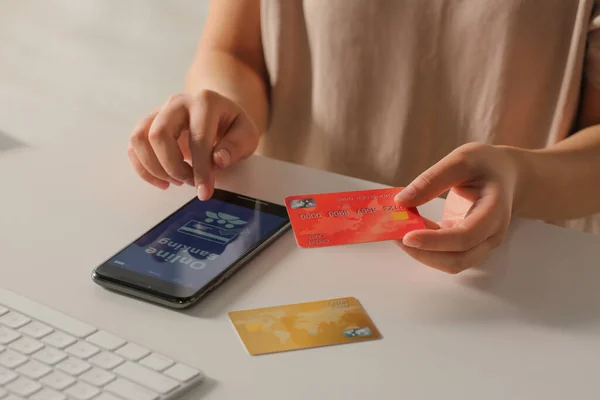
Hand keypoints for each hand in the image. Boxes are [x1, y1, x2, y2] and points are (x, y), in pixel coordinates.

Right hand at [128, 90, 259, 198]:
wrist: (219, 115)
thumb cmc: (232, 127)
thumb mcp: (246, 135)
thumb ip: (236, 147)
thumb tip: (218, 160)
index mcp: (205, 102)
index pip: (198, 138)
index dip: (201, 169)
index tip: (204, 192)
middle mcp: (177, 103)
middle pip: (158, 134)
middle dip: (172, 167)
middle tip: (189, 182)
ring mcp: (159, 112)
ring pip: (140, 139)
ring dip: (155, 168)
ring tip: (176, 181)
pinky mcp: (148, 124)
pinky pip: (134, 147)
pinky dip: (144, 169)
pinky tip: (163, 181)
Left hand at [394, 143, 520, 273]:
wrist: (506, 174)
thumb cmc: (486, 164)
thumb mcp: (461, 160)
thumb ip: (432, 180)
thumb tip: (401, 201)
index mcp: (494, 212)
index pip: (465, 237)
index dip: (435, 241)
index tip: (406, 236)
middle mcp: (490, 235)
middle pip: (457, 259)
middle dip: (422, 252)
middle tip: (393, 234)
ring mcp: (480, 243)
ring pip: (449, 262)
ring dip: (421, 252)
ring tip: (397, 230)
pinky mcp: (466, 244)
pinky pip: (445, 254)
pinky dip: (425, 246)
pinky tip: (408, 228)